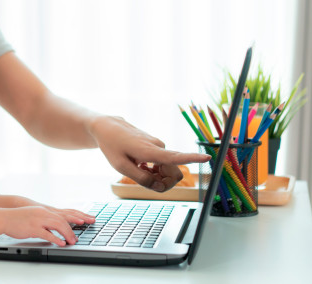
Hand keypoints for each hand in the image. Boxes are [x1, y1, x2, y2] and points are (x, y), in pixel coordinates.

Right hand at [1, 206, 94, 245]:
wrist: (4, 217)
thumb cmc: (18, 218)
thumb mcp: (34, 215)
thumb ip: (45, 219)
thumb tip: (55, 227)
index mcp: (45, 210)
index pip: (64, 213)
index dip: (76, 217)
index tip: (86, 220)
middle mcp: (43, 213)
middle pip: (63, 219)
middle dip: (74, 228)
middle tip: (78, 237)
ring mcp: (38, 220)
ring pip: (57, 225)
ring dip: (67, 233)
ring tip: (72, 241)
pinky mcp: (33, 228)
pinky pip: (47, 233)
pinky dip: (55, 238)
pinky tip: (61, 243)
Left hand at [91, 116, 209, 191]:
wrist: (107, 127)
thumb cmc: (112, 146)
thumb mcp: (121, 167)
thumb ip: (141, 178)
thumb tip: (159, 187)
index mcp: (150, 151)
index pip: (175, 157)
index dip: (193, 158)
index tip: (208, 157)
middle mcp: (158, 147)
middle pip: (174, 173)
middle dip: (164, 182)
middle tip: (145, 181)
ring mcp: (158, 145)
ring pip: (167, 169)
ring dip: (156, 175)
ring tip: (138, 168)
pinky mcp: (156, 146)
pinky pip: (162, 163)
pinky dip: (154, 169)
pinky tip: (140, 165)